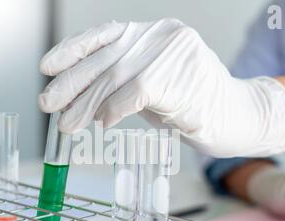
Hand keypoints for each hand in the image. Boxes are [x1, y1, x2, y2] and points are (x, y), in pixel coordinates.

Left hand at [39, 18, 284, 156]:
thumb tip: (79, 97)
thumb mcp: (150, 86)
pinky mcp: (183, 77)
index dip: (73, 50)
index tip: (47, 67)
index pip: (104, 35)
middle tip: (47, 104)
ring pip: (116, 77)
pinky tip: (104, 123)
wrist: (237, 117)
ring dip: (87, 104)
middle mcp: (162, 35)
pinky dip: (115, 109)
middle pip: (106, 59)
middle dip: (72, 84)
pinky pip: (136, 93)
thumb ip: (120, 83)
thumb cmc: (191, 104)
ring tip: (67, 123)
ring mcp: (175, 53)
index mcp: (152, 32)